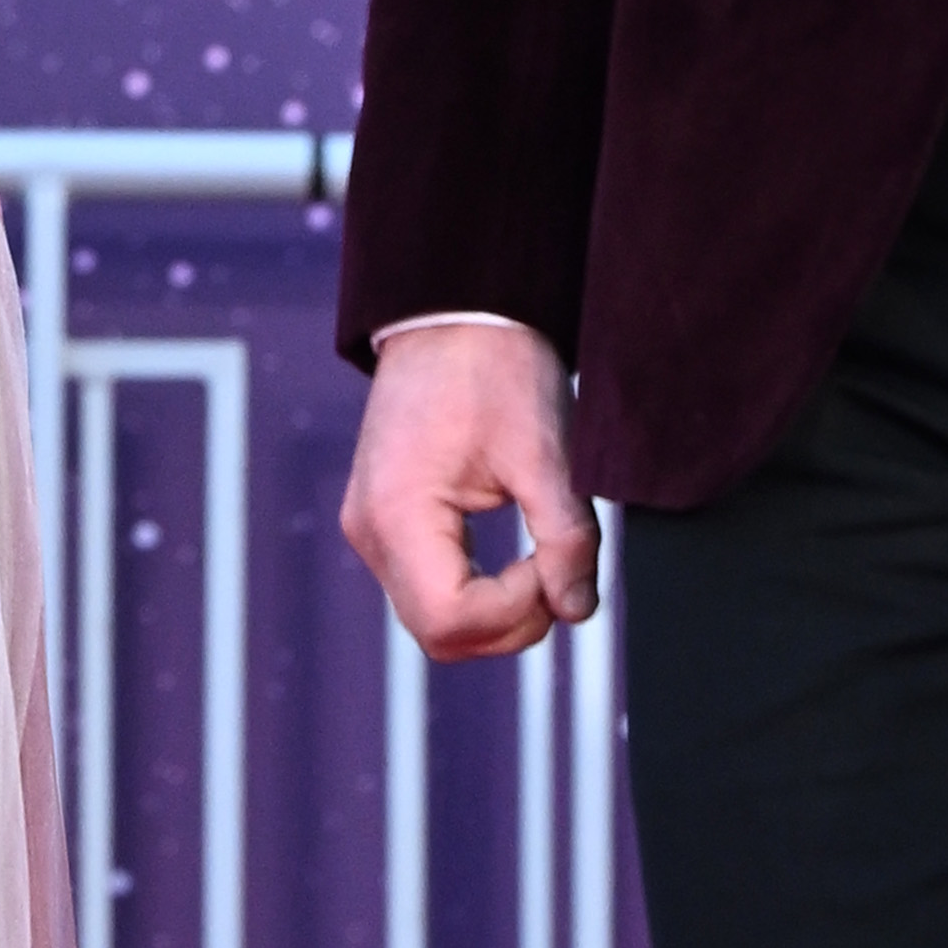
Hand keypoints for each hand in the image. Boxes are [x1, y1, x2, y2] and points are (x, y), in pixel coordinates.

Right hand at [340, 320, 598, 662]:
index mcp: (398, 513)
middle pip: (439, 633)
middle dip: (510, 623)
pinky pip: (428, 588)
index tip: (554, 565)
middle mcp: (370, 532)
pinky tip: (514, 560)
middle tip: (557, 574)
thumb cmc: (496, 367)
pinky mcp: (385, 523)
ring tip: (540, 563)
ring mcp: (371, 530)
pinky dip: (477, 593)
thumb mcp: (546, 454)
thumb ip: (566, 540)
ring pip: (434, 620)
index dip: (516, 611)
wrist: (454, 314)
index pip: (452, 619)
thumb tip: (577, 610)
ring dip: (495, 612)